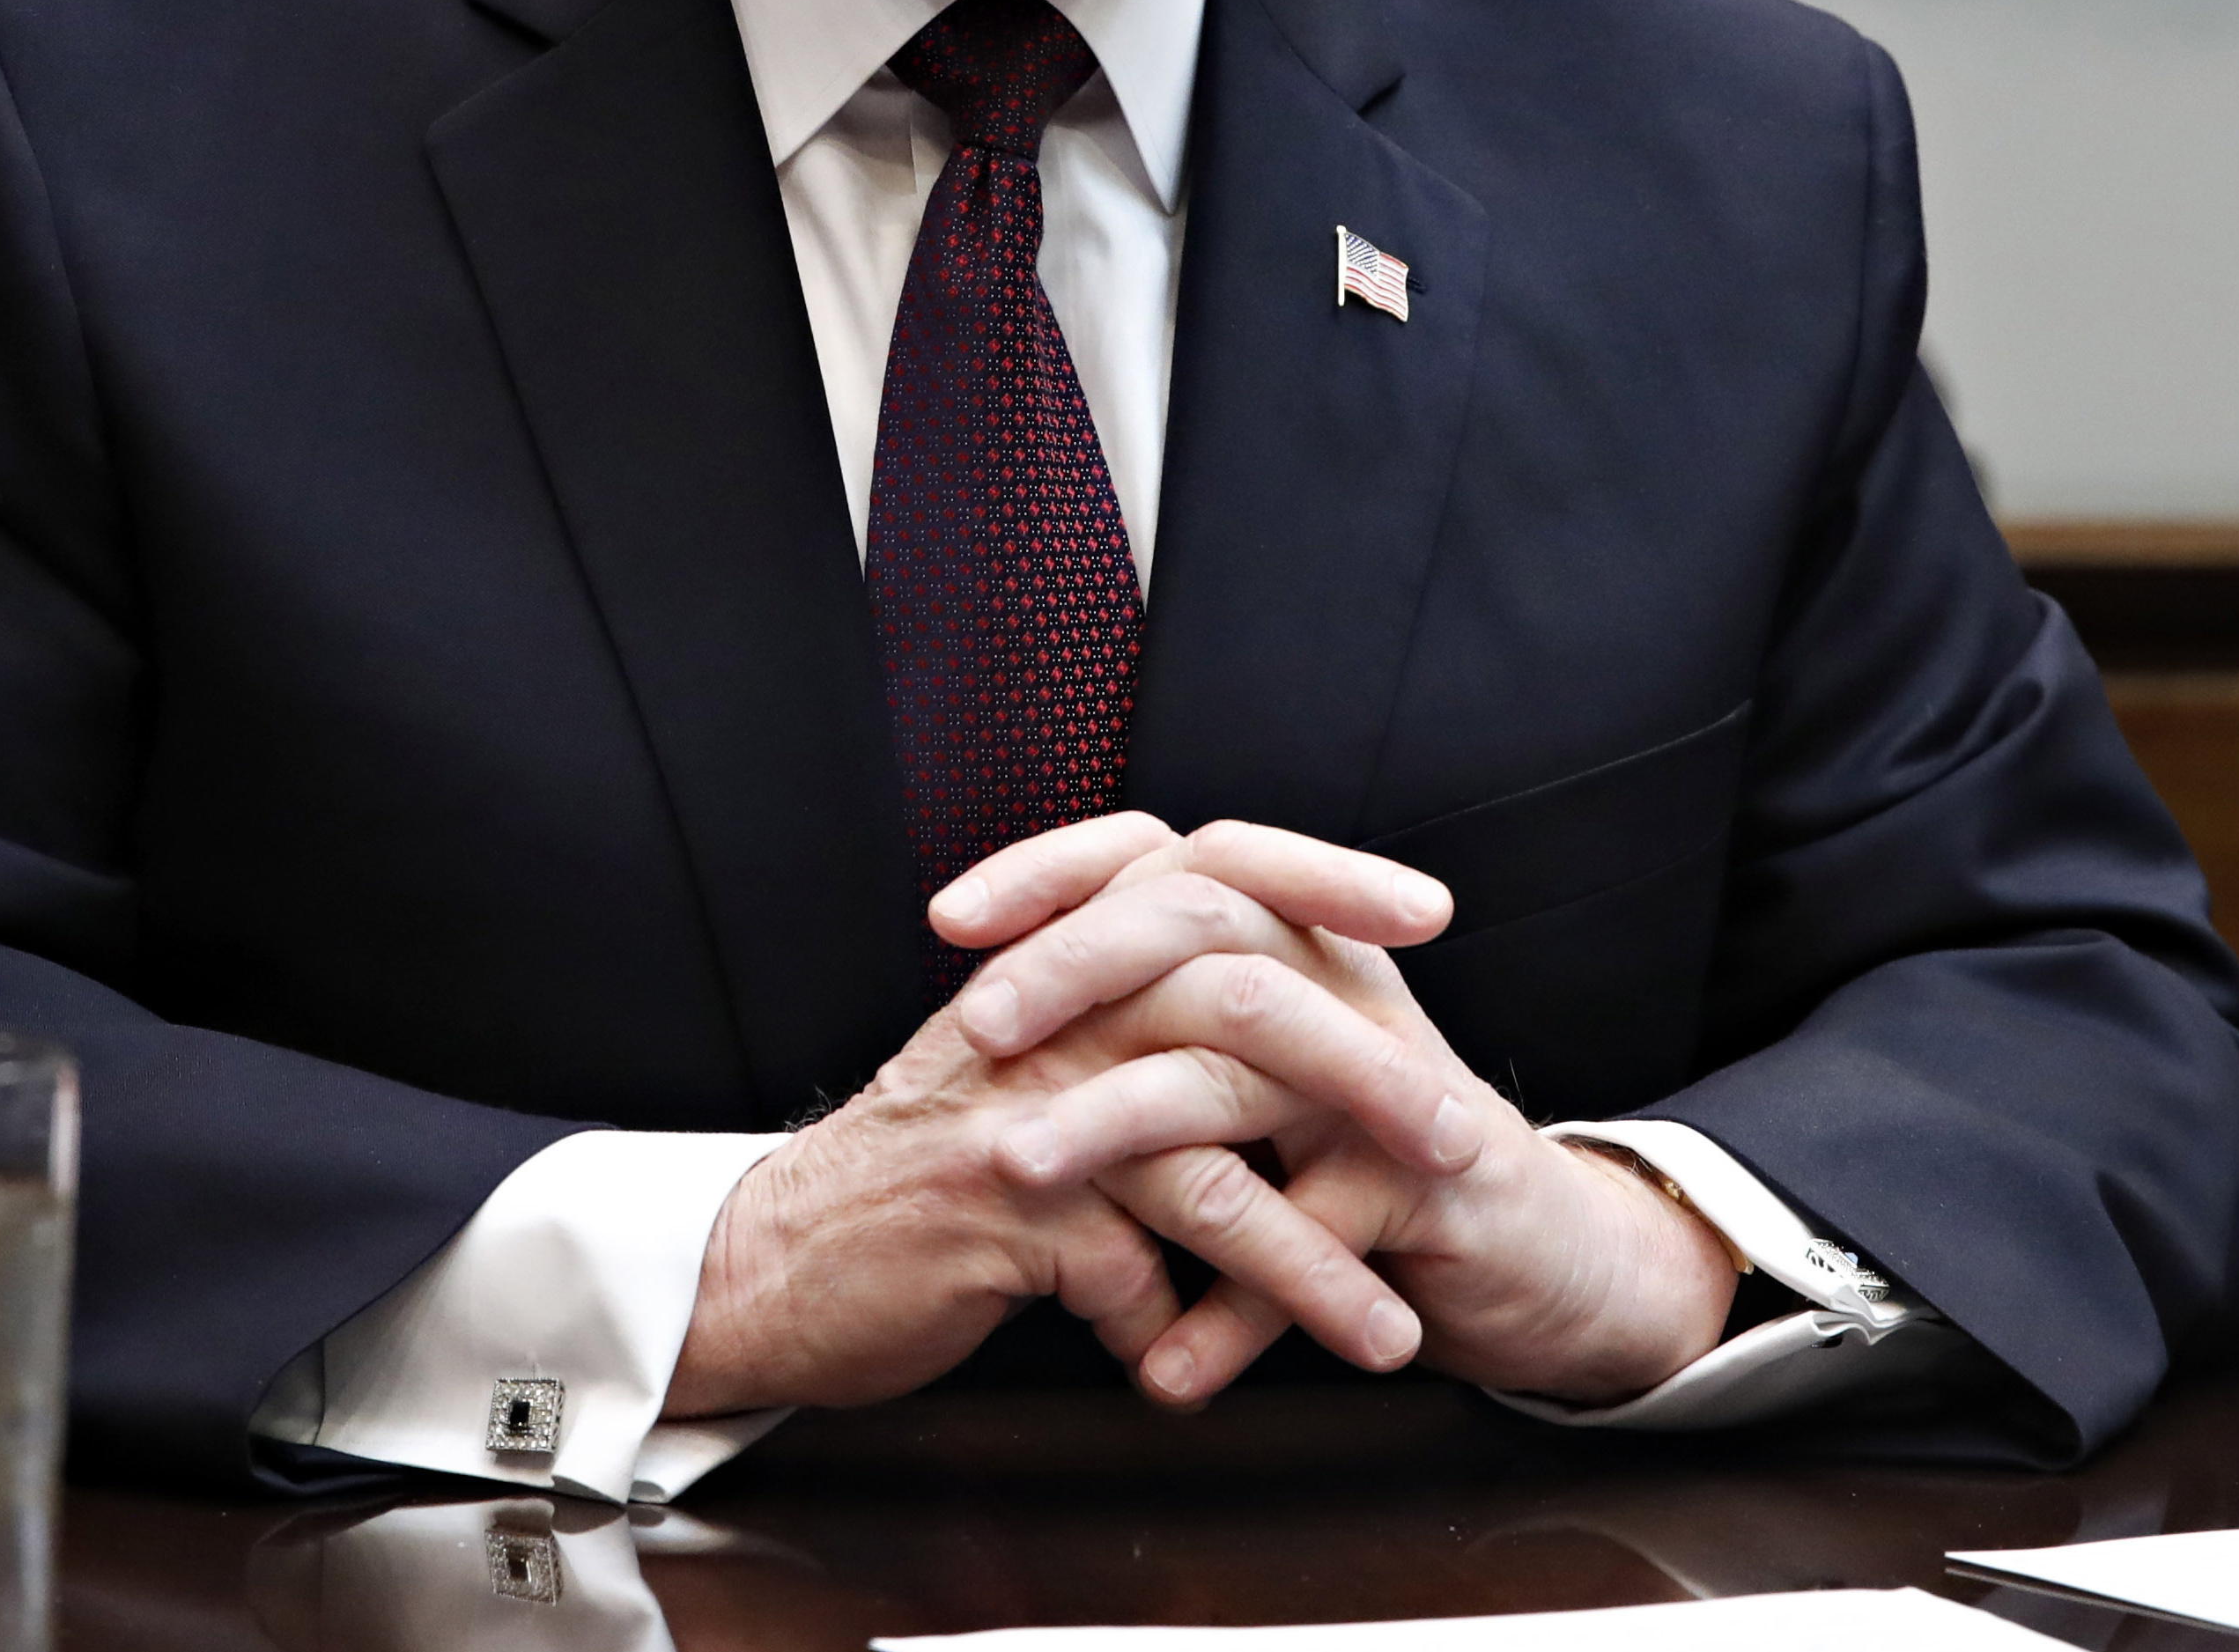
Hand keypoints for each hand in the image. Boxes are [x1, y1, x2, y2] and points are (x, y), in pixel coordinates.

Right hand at [660, 814, 1463, 1416]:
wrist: (780, 1264)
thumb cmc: (925, 1179)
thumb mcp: (1033, 1074)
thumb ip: (1133, 1033)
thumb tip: (1272, 1028)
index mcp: (1061, 960)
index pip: (1206, 865)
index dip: (1321, 876)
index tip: (1427, 907)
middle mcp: (1043, 1011)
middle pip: (1233, 997)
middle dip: (1363, 1075)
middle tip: (1459, 1145)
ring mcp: (1019, 1106)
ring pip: (1201, 1161)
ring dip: (1310, 1261)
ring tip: (1387, 1331)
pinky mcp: (994, 1207)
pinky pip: (1133, 1264)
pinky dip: (1189, 1329)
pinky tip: (1199, 1373)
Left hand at [946, 819, 1739, 1408]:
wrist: (1530, 1249)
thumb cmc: (1357, 1157)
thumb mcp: (1247, 1076)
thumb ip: (1146, 1030)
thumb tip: (986, 1012)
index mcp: (1283, 935)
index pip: (1158, 854)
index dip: (1052, 872)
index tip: (945, 916)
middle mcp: (1335, 978)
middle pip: (1196, 920)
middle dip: (1073, 969)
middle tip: (975, 1033)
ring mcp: (1387, 1071)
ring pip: (1242, 1063)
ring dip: (1120, 1122)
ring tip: (1020, 1174)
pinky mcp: (1433, 1177)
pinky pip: (1316, 1227)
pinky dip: (1234, 1310)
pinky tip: (1165, 1369)